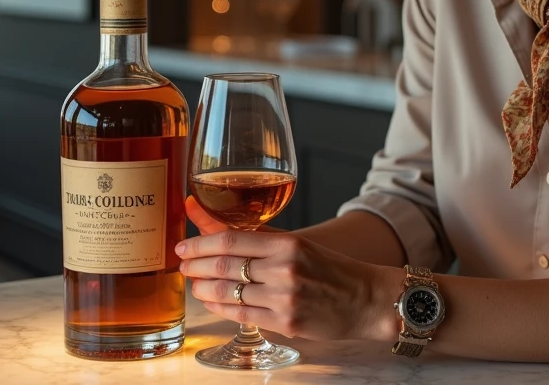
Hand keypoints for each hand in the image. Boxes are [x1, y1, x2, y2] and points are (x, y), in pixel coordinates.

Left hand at [177, 201, 402, 342]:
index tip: (182, 246)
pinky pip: (241, 315)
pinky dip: (220, 307)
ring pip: (228, 292)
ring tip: (194, 283)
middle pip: (223, 265)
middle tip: (181, 263)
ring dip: (203, 288)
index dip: (199, 242)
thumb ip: (261, 237)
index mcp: (288, 243)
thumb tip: (219, 226)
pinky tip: (211, 301)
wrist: (366, 300)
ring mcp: (283, 298)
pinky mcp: (285, 323)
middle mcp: (284, 269)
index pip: (230, 240)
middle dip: (194, 265)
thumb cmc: (331, 270)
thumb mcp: (300, 245)